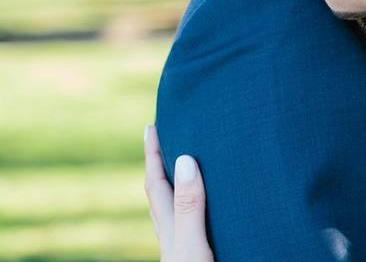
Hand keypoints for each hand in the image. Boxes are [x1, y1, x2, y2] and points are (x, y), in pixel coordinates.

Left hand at [143, 125, 214, 261]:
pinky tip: (203, 207)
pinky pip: (189, 218)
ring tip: (183, 166)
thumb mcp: (192, 240)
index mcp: (170, 223)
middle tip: (163, 139)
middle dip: (160, 164)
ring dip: (175, 184)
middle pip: (160, 192)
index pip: (156, 182)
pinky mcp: (196, 251)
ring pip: (173, 206)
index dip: (153, 154)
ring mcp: (181, 243)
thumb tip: (185, 160)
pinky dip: (191, 204)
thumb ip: (189, 204)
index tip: (151, 127)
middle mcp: (172, 232)